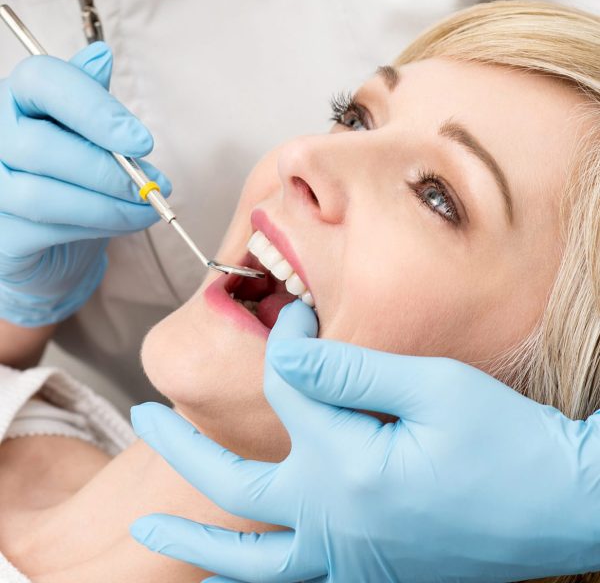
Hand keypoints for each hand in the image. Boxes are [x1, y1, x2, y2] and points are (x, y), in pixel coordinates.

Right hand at [0, 43, 170, 325]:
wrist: (50, 240)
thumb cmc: (70, 175)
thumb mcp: (84, 130)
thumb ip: (90, 97)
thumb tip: (100, 56)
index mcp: (15, 97)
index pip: (42, 81)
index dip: (95, 110)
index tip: (143, 141)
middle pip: (40, 146)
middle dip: (108, 170)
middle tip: (152, 184)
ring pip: (44, 195)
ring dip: (108, 205)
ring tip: (146, 206)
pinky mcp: (0, 234)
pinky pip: (47, 231)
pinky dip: (97, 227)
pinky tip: (125, 221)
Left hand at [130, 301, 599, 582]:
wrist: (565, 508)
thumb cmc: (509, 443)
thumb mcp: (436, 387)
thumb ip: (351, 369)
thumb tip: (290, 349)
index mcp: (347, 467)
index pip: (288, 385)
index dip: (288, 337)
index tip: (299, 310)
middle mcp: (336, 521)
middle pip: (232, 482)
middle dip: (182, 444)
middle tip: (142, 414)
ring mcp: (350, 559)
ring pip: (251, 561)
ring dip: (196, 542)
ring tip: (146, 534)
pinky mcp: (372, 575)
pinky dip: (255, 578)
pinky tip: (237, 569)